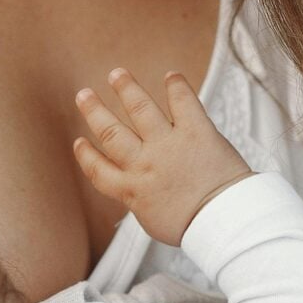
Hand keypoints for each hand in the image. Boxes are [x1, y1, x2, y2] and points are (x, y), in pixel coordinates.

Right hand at [72, 67, 251, 248]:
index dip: (86, 155)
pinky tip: (171, 76)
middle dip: (94, 111)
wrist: (222, 221)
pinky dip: (176, 87)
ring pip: (140, 110)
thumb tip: (140, 199)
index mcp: (132, 190)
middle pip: (111, 132)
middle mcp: (144, 164)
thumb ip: (144, 204)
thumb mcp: (155, 222)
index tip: (79, 142)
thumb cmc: (194, 227)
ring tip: (116, 74)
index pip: (99, 170)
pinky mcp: (195, 131)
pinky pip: (183, 102)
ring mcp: (168, 144)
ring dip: (126, 89)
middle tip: (84, 95)